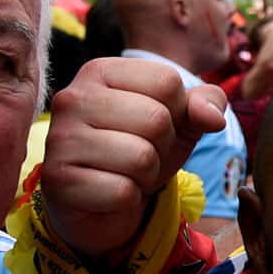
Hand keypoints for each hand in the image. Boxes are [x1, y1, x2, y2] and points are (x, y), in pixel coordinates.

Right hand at [39, 57, 227, 259]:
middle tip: (141, 155)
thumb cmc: (140, 148)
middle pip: (156, 119)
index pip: (167, 81)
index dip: (177, 112)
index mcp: (99, 71)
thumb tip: (214, 118)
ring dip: (147, 174)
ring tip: (126, 172)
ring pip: (141, 158)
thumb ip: (204, 104)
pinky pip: (123, 192)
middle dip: (163, 146)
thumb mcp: (180, 120)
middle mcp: (72, 98)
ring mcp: (59, 139)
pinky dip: (128, 198)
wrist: (102, 201)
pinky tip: (109, 193)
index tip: (155, 127)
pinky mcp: (58, 181)